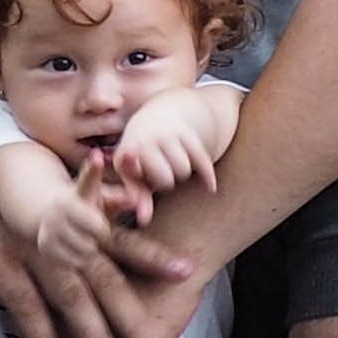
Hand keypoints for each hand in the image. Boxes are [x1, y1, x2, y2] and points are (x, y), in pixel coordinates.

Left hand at [109, 95, 228, 208]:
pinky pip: (201, 160)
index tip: (130, 161)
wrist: (158, 117)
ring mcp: (167, 134)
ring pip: (183, 171)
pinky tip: (210, 188)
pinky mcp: (187, 133)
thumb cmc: (142, 156)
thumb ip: (139, 198)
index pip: (133, 168)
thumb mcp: (135, 173)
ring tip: (173, 167)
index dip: (132, 166)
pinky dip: (207, 176)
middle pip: (165, 180)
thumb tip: (144, 221)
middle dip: (166, 182)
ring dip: (181, 174)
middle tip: (161, 175)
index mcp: (127, 150)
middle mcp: (146, 139)